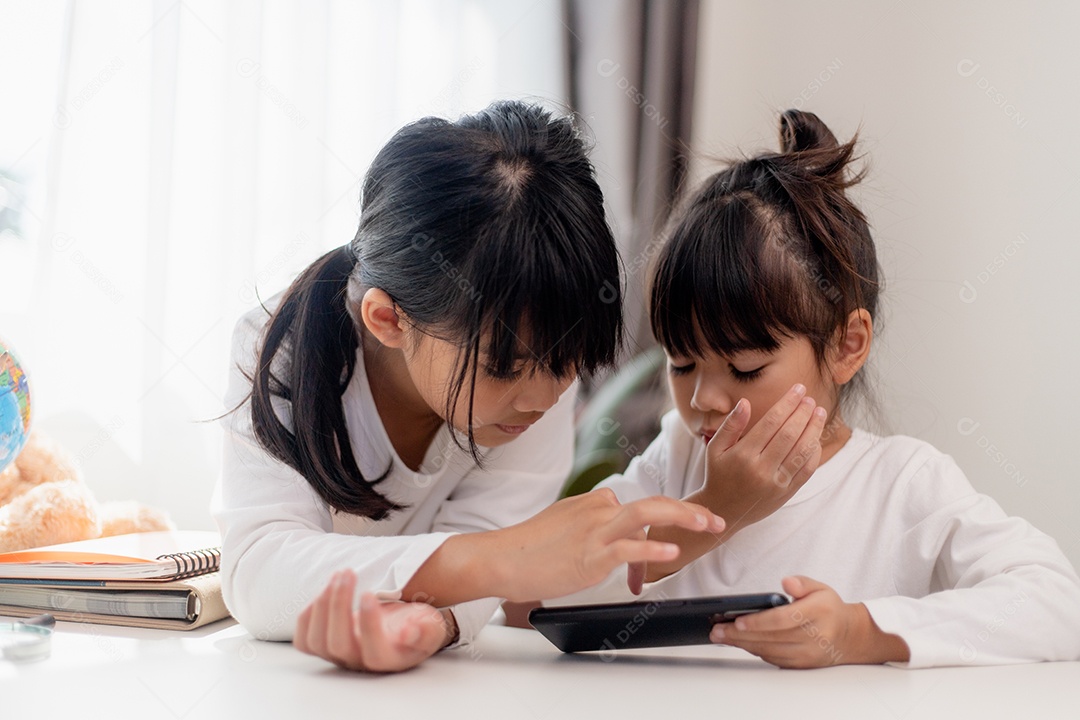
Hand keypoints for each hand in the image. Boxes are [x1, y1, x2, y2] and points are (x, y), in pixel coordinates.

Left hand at [294, 569, 455, 672]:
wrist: (403, 627)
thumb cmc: (417, 626)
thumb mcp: (431, 627)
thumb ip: (426, 631)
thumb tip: (410, 632)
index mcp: (388, 659)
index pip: (373, 651)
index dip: (369, 624)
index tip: (370, 593)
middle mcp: (359, 661)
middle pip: (337, 644)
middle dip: (338, 604)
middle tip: (349, 572)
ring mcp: (338, 655)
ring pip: (316, 641)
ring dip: (322, 604)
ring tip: (339, 575)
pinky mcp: (323, 645)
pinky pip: (303, 640)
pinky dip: (308, 614)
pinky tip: (325, 591)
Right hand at [487, 489, 724, 600]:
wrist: (501, 558)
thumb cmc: (530, 548)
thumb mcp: (565, 524)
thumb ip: (592, 524)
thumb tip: (616, 536)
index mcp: (594, 503)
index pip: (640, 509)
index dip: (663, 531)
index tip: (680, 544)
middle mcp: (598, 510)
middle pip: (654, 502)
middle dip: (690, 511)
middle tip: (715, 521)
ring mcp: (594, 530)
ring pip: (646, 514)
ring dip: (683, 518)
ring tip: (707, 526)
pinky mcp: (589, 554)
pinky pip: (627, 548)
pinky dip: (653, 549)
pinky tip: (671, 553)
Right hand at [702, 384, 827, 535]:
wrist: (724, 511)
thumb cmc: (718, 474)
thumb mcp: (715, 448)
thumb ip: (731, 425)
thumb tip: (746, 402)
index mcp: (743, 455)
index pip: (771, 422)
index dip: (787, 403)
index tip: (798, 389)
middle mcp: (761, 469)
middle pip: (789, 434)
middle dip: (803, 413)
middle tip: (810, 399)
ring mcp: (776, 483)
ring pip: (801, 451)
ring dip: (813, 429)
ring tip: (818, 413)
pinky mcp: (786, 493)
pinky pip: (806, 470)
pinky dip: (814, 452)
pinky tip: (816, 438)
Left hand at [711, 576, 909, 667]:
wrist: (849, 637)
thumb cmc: (829, 609)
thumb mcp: (820, 588)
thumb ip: (802, 583)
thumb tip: (786, 582)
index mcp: (818, 613)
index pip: (784, 619)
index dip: (758, 622)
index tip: (737, 620)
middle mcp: (814, 637)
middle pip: (771, 638)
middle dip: (740, 635)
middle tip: (718, 630)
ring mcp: (808, 654)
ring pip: (769, 651)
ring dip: (743, 644)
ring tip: (721, 636)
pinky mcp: (802, 665)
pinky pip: (773, 659)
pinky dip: (754, 651)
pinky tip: (740, 642)